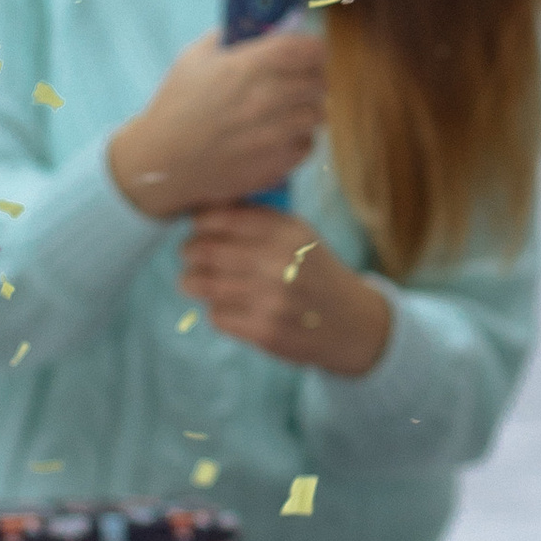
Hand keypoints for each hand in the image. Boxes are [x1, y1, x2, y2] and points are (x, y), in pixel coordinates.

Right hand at [107, 29, 325, 220]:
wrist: (161, 162)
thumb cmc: (175, 106)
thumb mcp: (193, 59)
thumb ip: (228, 38)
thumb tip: (260, 28)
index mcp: (247, 68)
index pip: (306, 50)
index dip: (315, 48)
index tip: (311, 51)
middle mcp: (266, 99)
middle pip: (318, 81)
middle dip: (313, 77)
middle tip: (302, 80)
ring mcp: (274, 134)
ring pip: (317, 113)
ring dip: (308, 108)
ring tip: (291, 109)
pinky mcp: (275, 164)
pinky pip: (308, 144)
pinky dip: (300, 138)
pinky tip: (282, 136)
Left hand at [177, 202, 391, 376]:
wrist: (351, 321)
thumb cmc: (314, 271)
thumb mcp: (298, 234)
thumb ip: (257, 220)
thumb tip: (203, 210)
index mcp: (285, 231)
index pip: (219, 218)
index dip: (199, 223)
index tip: (198, 228)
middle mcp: (277, 261)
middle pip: (204, 250)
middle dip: (189, 252)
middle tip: (190, 255)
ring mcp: (270, 298)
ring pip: (203, 284)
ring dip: (193, 282)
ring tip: (194, 281)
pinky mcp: (264, 330)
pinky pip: (216, 315)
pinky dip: (216, 311)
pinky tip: (228, 307)